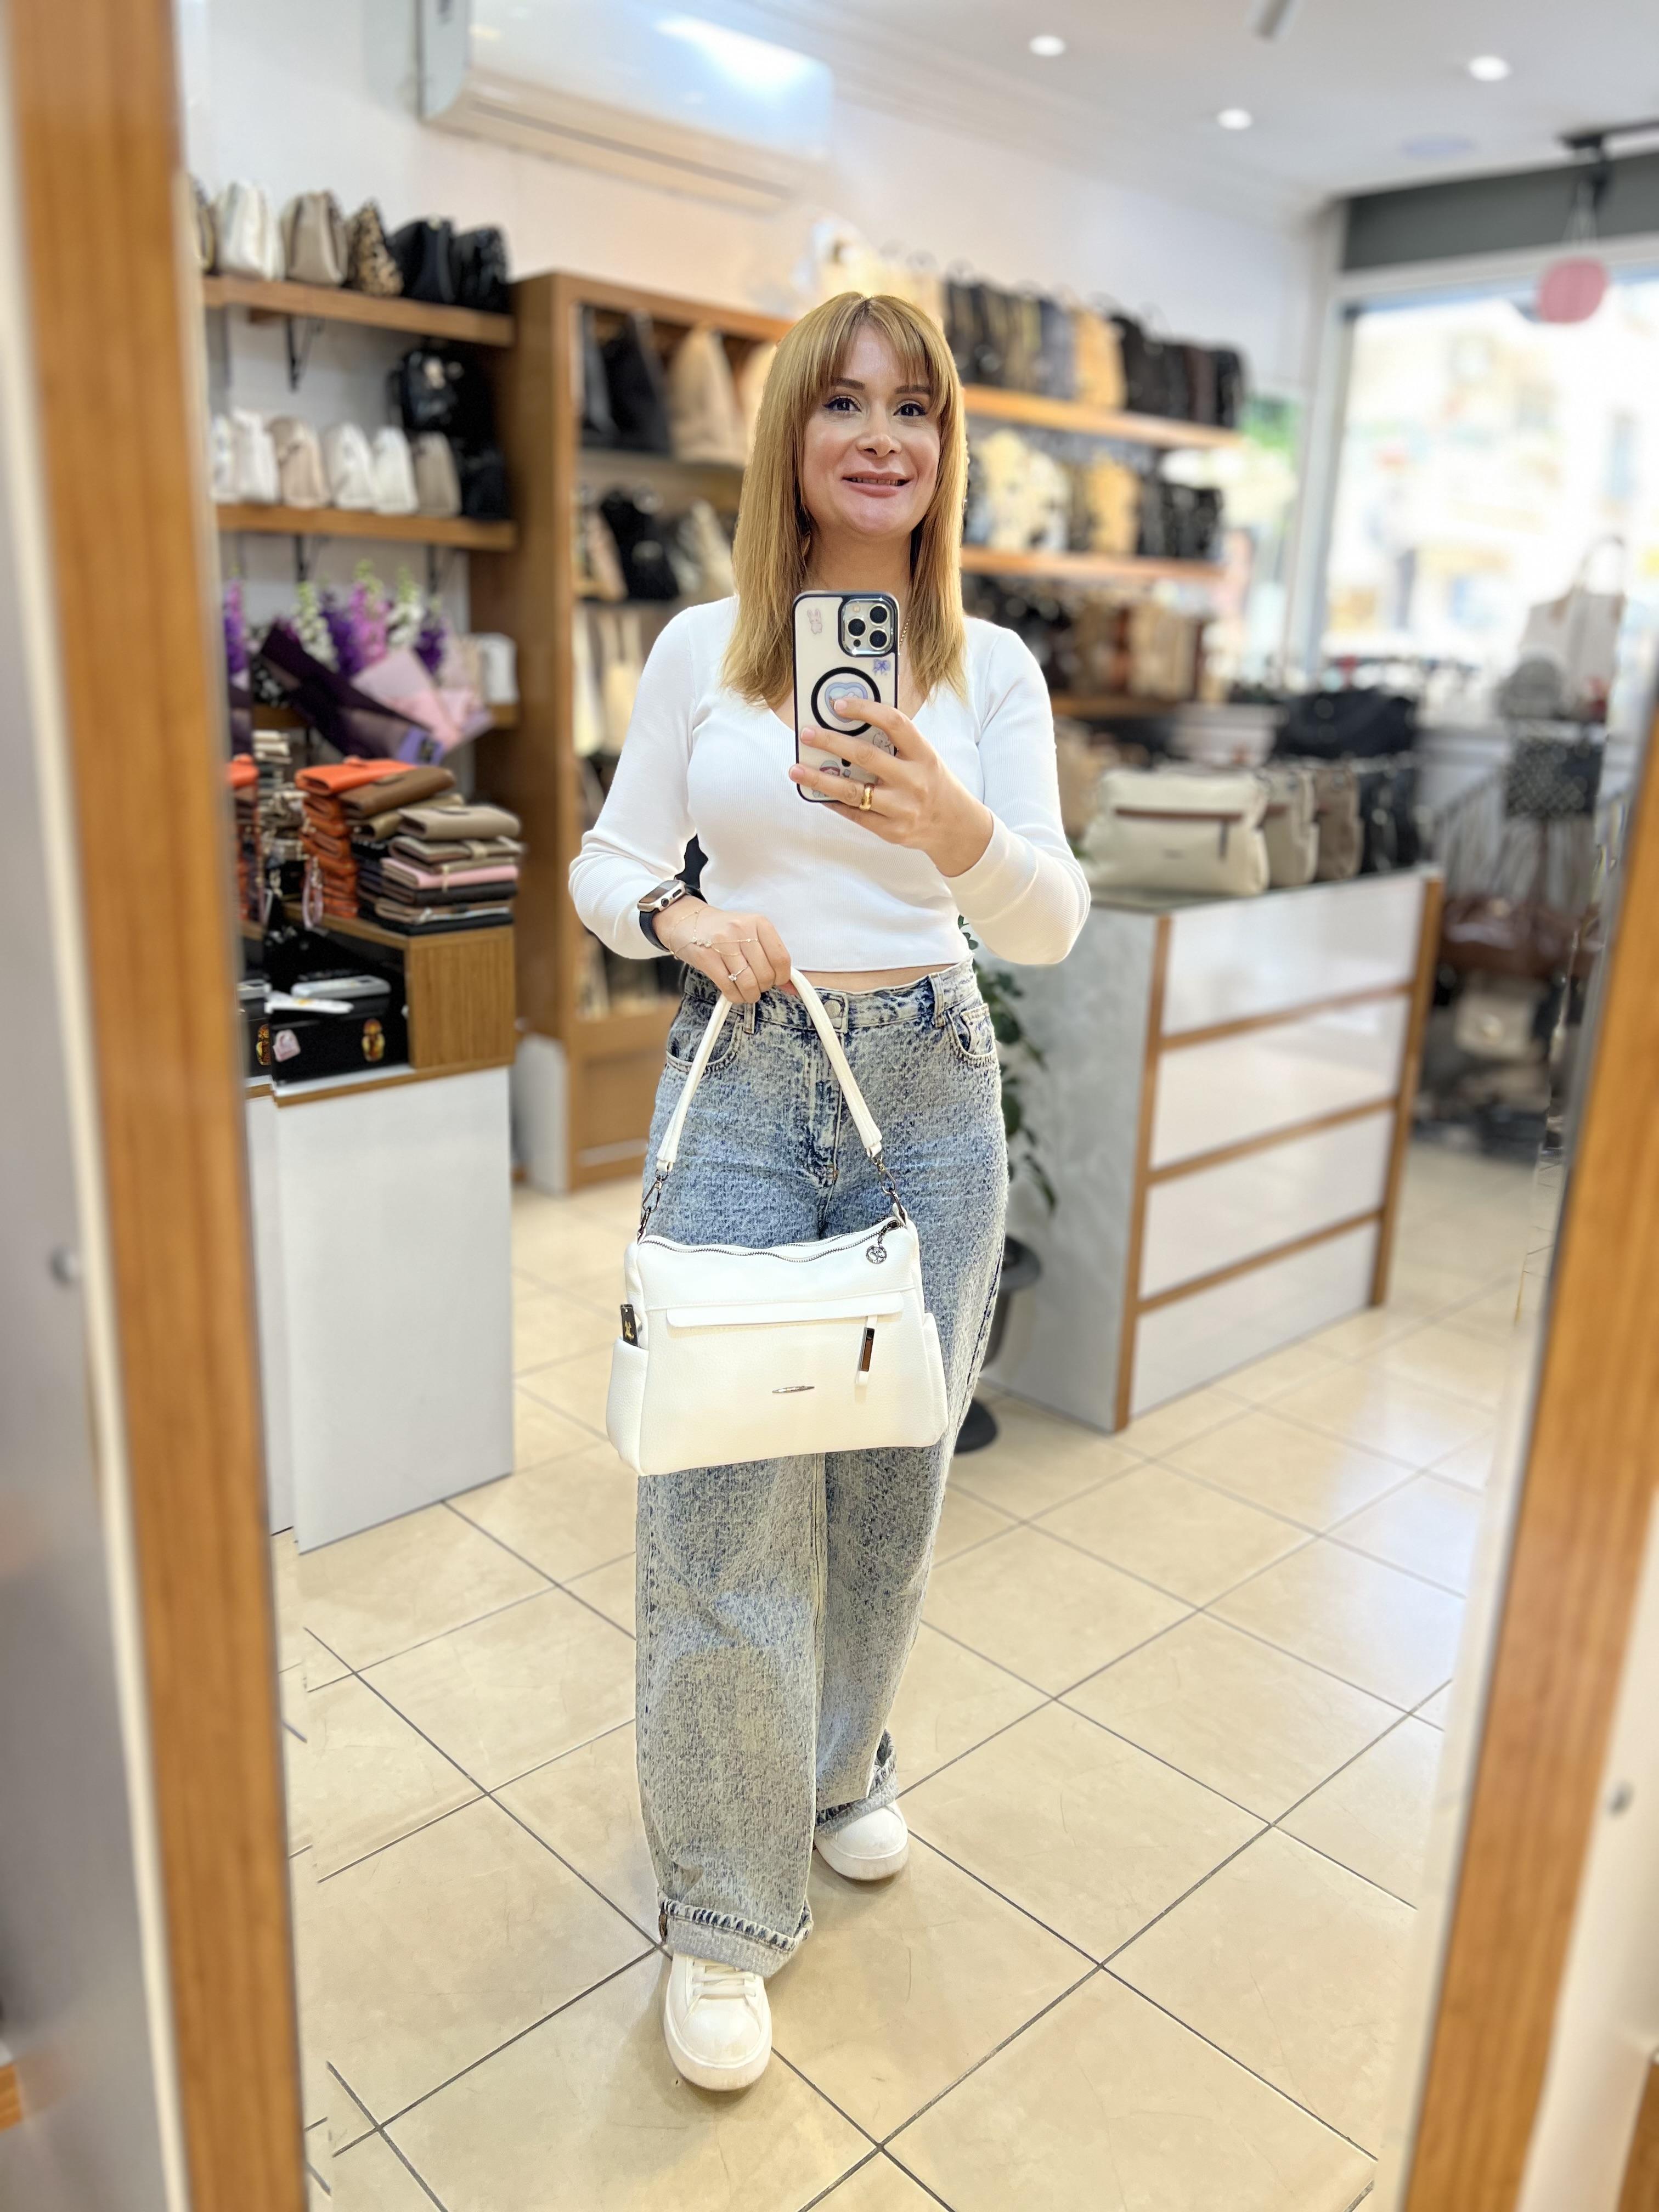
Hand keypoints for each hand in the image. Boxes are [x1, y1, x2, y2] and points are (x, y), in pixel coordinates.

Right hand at [652, 895, 793, 1005]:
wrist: (687, 921)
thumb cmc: (723, 931)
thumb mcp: (751, 935)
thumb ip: (771, 957)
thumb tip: (792, 987)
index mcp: (759, 923)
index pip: (781, 959)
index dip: (782, 977)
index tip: (776, 980)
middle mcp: (742, 930)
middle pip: (765, 974)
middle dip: (763, 987)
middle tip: (756, 984)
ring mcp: (723, 943)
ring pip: (748, 983)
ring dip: (750, 995)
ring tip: (746, 991)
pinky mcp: (707, 957)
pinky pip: (729, 987)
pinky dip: (735, 996)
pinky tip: (734, 992)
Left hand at [788, 700, 993, 877]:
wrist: (956, 828)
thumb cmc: (934, 784)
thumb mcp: (925, 758)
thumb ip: (896, 745)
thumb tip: (849, 728)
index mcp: (924, 755)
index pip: (894, 723)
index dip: (865, 710)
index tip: (838, 705)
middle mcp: (914, 781)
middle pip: (866, 756)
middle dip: (831, 742)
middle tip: (806, 734)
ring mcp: (902, 809)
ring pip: (854, 791)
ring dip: (820, 779)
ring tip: (796, 770)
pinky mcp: (892, 831)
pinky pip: (856, 815)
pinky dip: (834, 803)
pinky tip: (817, 793)